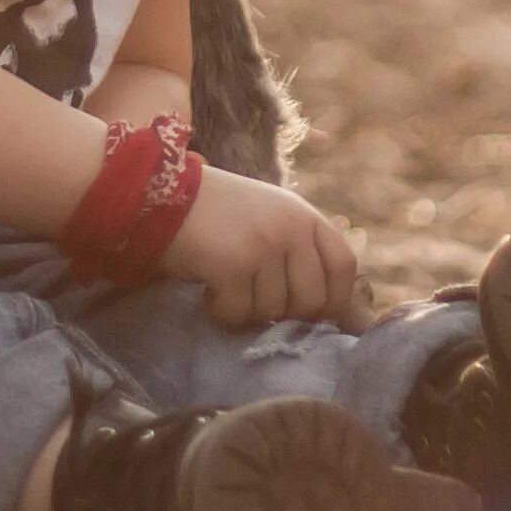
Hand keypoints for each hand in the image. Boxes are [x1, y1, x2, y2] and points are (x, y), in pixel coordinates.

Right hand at [158, 169, 360, 327]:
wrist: (155, 189)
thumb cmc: (214, 213)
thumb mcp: (268, 221)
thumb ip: (304, 256)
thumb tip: (355, 321)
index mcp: (302, 214)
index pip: (344, 265)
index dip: (337, 299)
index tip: (316, 318)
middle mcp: (290, 225)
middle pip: (312, 300)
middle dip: (284, 312)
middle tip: (251, 294)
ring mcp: (264, 243)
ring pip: (273, 312)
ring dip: (246, 309)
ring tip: (224, 282)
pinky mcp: (234, 263)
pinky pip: (238, 314)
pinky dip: (220, 311)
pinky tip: (207, 288)